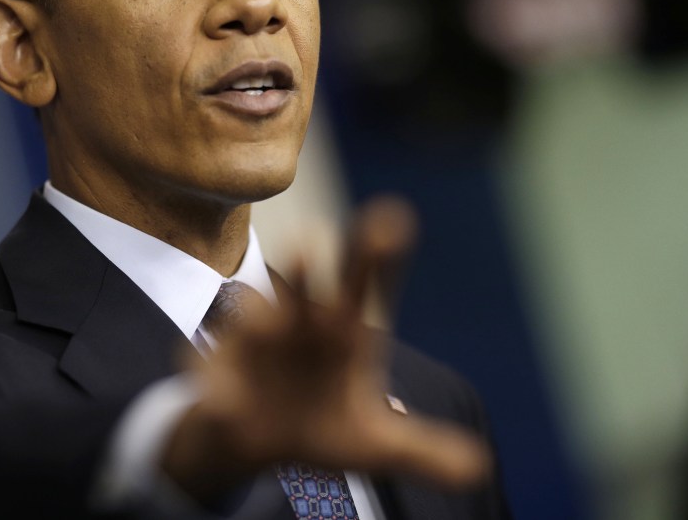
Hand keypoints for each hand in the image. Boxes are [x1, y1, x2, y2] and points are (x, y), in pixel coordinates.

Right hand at [161, 196, 489, 500]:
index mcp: (343, 330)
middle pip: (308, 287)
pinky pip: (209, 373)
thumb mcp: (376, 446)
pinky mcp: (216, 374)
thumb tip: (479, 469)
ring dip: (261, 316)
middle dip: (310, 266)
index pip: (364, 285)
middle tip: (313, 238)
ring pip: (256, 319)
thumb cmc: (320, 423)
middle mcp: (299, 324)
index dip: (378, 255)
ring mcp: (255, 344)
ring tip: (271, 318)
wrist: (254, 439)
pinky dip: (210, 379)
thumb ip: (422, 450)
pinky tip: (214, 392)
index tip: (393, 219)